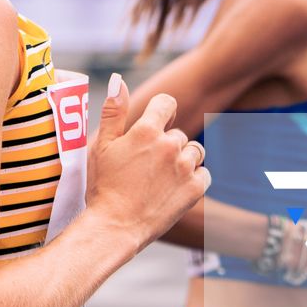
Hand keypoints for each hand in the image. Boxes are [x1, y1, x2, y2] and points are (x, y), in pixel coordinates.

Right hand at [87, 75, 210, 246]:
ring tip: (161, 179)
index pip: (167, 103)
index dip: (161, 112)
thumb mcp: (101, 146)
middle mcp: (170, 145)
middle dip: (165, 145)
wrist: (114, 228)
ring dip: (182, 161)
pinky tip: (174, 190)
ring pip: (194, 151)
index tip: (155, 125)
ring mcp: (185, 167)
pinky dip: (193, 179)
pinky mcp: (196, 188)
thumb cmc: (104, 187)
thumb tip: (117, 79)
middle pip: (177, 134)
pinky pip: (204, 173)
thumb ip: (113, 111)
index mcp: (147, 130)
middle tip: (145, 168)